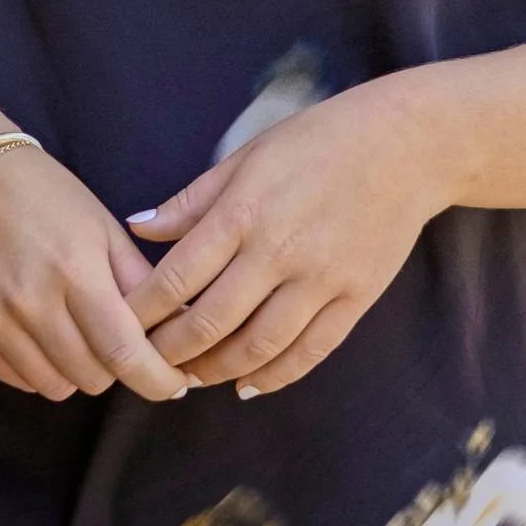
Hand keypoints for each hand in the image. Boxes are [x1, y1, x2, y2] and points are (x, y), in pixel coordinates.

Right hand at [0, 146, 192, 402]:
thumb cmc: (46, 197)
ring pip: (56, 387)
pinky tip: (44, 334)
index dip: (156, 379)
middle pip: (92, 377)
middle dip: (117, 367)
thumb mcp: (104, 228)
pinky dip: (41, 368)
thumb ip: (142, 283)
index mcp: (74, 269)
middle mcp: (30, 301)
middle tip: (118, 339)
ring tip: (78, 333)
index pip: (123, 350)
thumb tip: (185, 325)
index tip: (176, 384)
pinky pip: (19, 380)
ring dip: (78, 371)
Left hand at [120, 80, 444, 394]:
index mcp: (244, 212)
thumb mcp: (247, 155)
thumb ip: (192, 200)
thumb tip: (137, 229)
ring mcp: (321, 279)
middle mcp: (279, 251)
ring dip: (216, 370)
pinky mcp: (355, 297)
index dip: (141, 312)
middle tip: (147, 362)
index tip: (118, 325)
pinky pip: (309, 352)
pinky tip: (247, 383)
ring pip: (257, 347)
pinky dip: (273, 376)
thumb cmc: (319, 141)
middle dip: (170, 352)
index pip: (177, 279)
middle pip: (210, 323)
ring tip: (191, 376)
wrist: (407, 146)